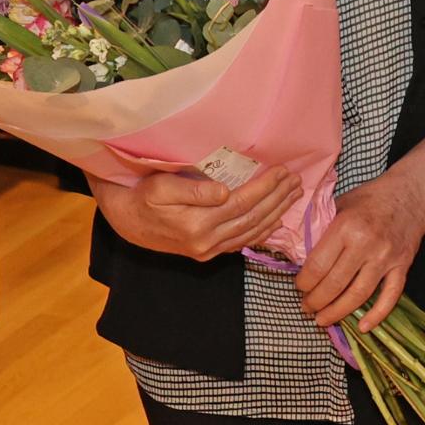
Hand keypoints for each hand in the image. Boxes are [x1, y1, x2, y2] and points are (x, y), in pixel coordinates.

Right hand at [89, 167, 300, 261]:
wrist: (128, 222)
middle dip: (277, 198)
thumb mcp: (162, 187)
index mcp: (197, 223)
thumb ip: (193, 189)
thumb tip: (224, 191)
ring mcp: (208, 250)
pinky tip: (276, 220)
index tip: (282, 171)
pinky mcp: (208, 253)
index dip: (265, 187)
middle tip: (296, 180)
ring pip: (251, 232)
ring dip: (276, 213)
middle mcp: (206, 242)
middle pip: (252, 218)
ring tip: (292, 195)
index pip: (242, 203)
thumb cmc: (144, 196)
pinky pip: (242, 242)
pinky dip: (262, 231)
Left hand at [296, 175, 424, 331]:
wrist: (410, 194)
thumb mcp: (339, 204)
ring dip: (337, 312)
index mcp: (346, 227)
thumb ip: (321, 229)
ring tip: (323, 320)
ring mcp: (386, 258)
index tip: (299, 287)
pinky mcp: (403, 266)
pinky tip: (363, 328)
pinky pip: (390, 296)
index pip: (318, 265)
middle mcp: (366, 244)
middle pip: (335, 285)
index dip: (304, 283)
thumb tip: (298, 256)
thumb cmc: (370, 198)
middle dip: (316, 301)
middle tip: (306, 307)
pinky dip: (377, 315)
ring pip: (358, 295)